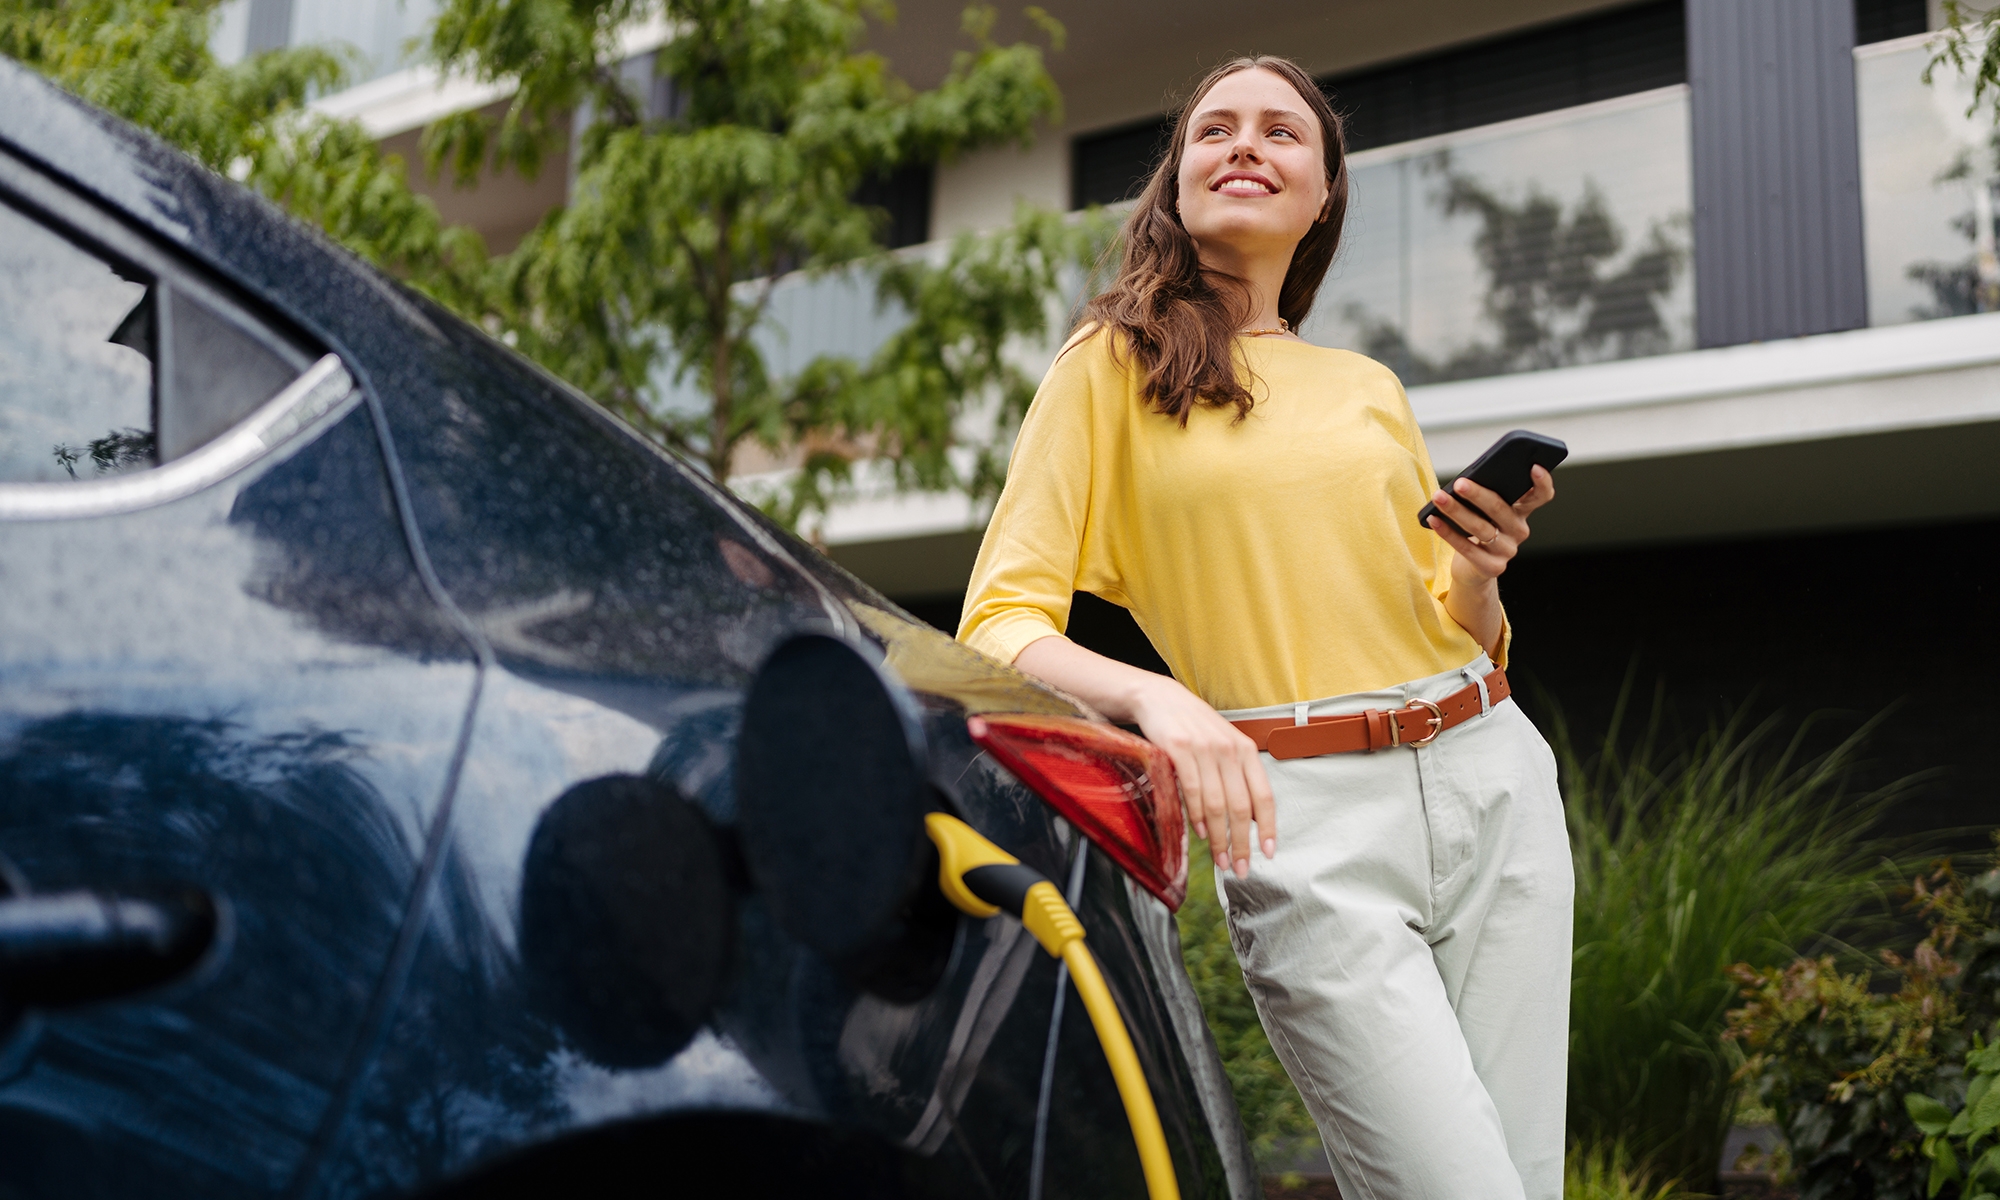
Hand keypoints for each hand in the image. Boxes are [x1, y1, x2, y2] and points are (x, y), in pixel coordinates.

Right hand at [1128, 674, 1275, 878]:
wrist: (1159, 698)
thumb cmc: (1192, 726)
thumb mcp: (1223, 744)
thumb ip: (1238, 775)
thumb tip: (1249, 818)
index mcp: (1246, 750)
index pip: (1264, 795)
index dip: (1268, 828)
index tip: (1268, 853)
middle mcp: (1230, 749)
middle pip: (1242, 807)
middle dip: (1241, 843)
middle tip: (1239, 867)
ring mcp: (1205, 749)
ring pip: (1218, 804)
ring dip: (1220, 837)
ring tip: (1219, 857)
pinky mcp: (1180, 749)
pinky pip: (1193, 790)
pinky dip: (1198, 816)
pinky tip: (1201, 832)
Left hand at [1425, 465, 1555, 581]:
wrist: (1473, 569)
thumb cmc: (1478, 528)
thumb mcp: (1486, 511)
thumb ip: (1486, 496)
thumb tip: (1465, 481)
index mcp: (1522, 511)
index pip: (1541, 496)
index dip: (1542, 482)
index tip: (1533, 466)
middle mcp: (1519, 531)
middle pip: (1500, 509)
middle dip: (1477, 494)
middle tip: (1459, 483)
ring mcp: (1507, 550)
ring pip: (1480, 528)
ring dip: (1456, 511)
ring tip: (1439, 497)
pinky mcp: (1492, 567)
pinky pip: (1467, 548)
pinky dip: (1448, 532)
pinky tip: (1434, 519)